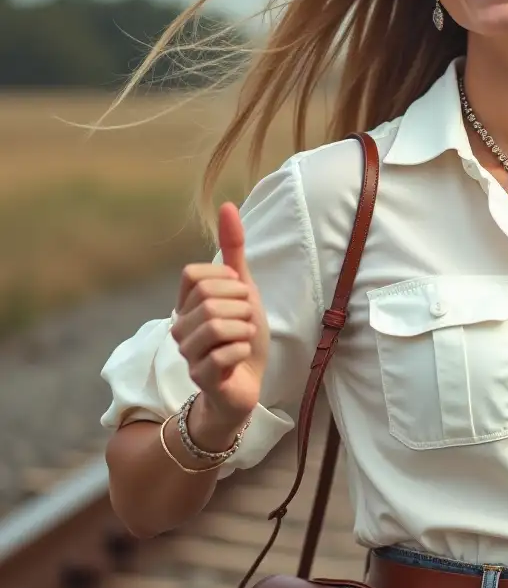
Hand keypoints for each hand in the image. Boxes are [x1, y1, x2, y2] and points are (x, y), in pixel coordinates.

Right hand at [171, 203, 268, 430]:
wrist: (248, 382)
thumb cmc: (243, 334)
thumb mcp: (244, 288)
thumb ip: (234, 249)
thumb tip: (227, 205)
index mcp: (185, 303)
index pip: (194, 274)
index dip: (226, 282)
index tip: (237, 297)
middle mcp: (178, 326)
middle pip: (210, 299)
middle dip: (242, 308)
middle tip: (245, 322)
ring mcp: (186, 353)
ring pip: (219, 325)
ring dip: (245, 329)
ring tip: (243, 338)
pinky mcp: (200, 376)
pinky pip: (228, 352)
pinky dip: (244, 351)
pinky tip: (240, 358)